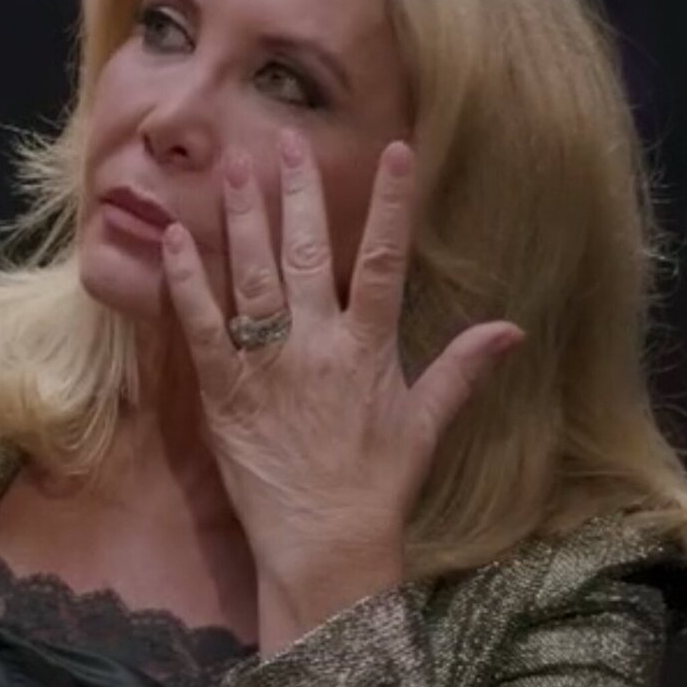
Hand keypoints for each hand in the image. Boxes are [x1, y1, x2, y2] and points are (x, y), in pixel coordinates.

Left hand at [158, 129, 523, 653]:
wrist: (324, 547)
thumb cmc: (377, 488)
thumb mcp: (426, 425)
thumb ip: (462, 369)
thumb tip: (512, 329)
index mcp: (369, 349)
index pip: (384, 261)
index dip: (390, 204)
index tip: (395, 150)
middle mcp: (317, 346)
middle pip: (309, 253)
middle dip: (299, 193)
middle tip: (285, 139)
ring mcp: (267, 366)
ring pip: (253, 277)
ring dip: (242, 219)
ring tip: (233, 166)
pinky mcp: (223, 390)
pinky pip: (200, 325)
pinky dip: (186, 281)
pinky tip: (174, 238)